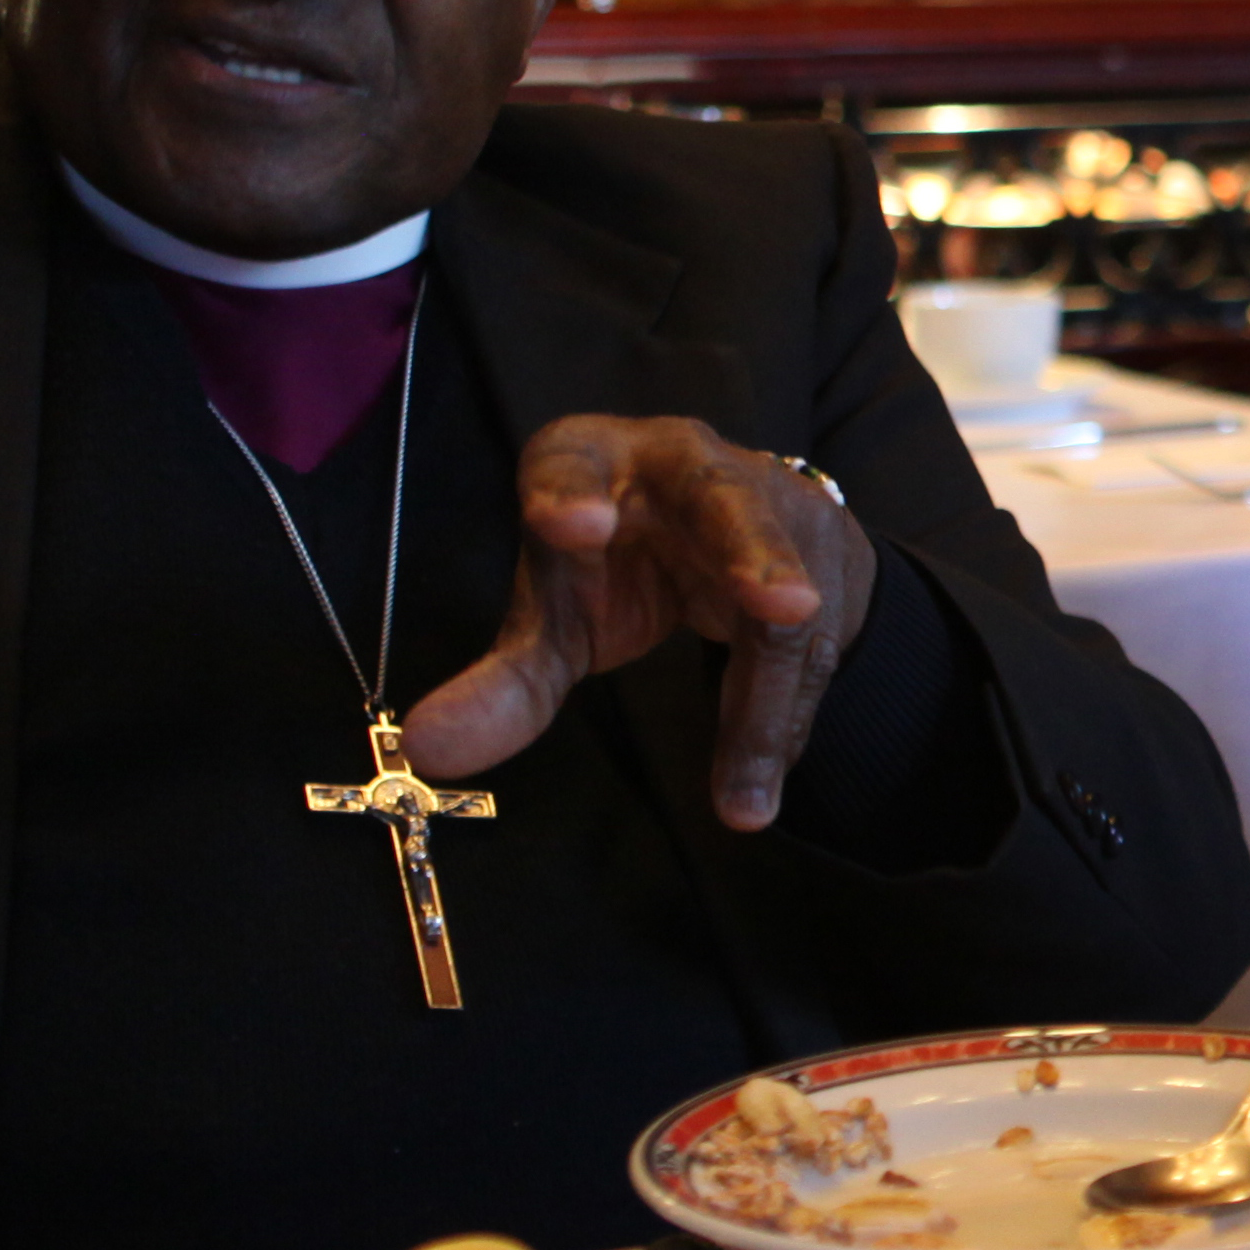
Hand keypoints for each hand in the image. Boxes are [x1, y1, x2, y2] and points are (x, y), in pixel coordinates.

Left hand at [404, 416, 878, 832]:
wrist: (739, 534)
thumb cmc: (619, 560)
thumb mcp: (557, 611)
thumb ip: (505, 680)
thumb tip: (427, 750)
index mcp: (596, 458)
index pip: (575, 461)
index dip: (572, 489)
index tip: (573, 525)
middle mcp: (689, 469)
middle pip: (727, 502)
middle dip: (755, 553)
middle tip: (782, 608)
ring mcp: (770, 510)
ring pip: (784, 599)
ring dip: (773, 690)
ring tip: (747, 790)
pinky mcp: (821, 566)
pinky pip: (807, 655)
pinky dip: (775, 729)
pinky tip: (749, 790)